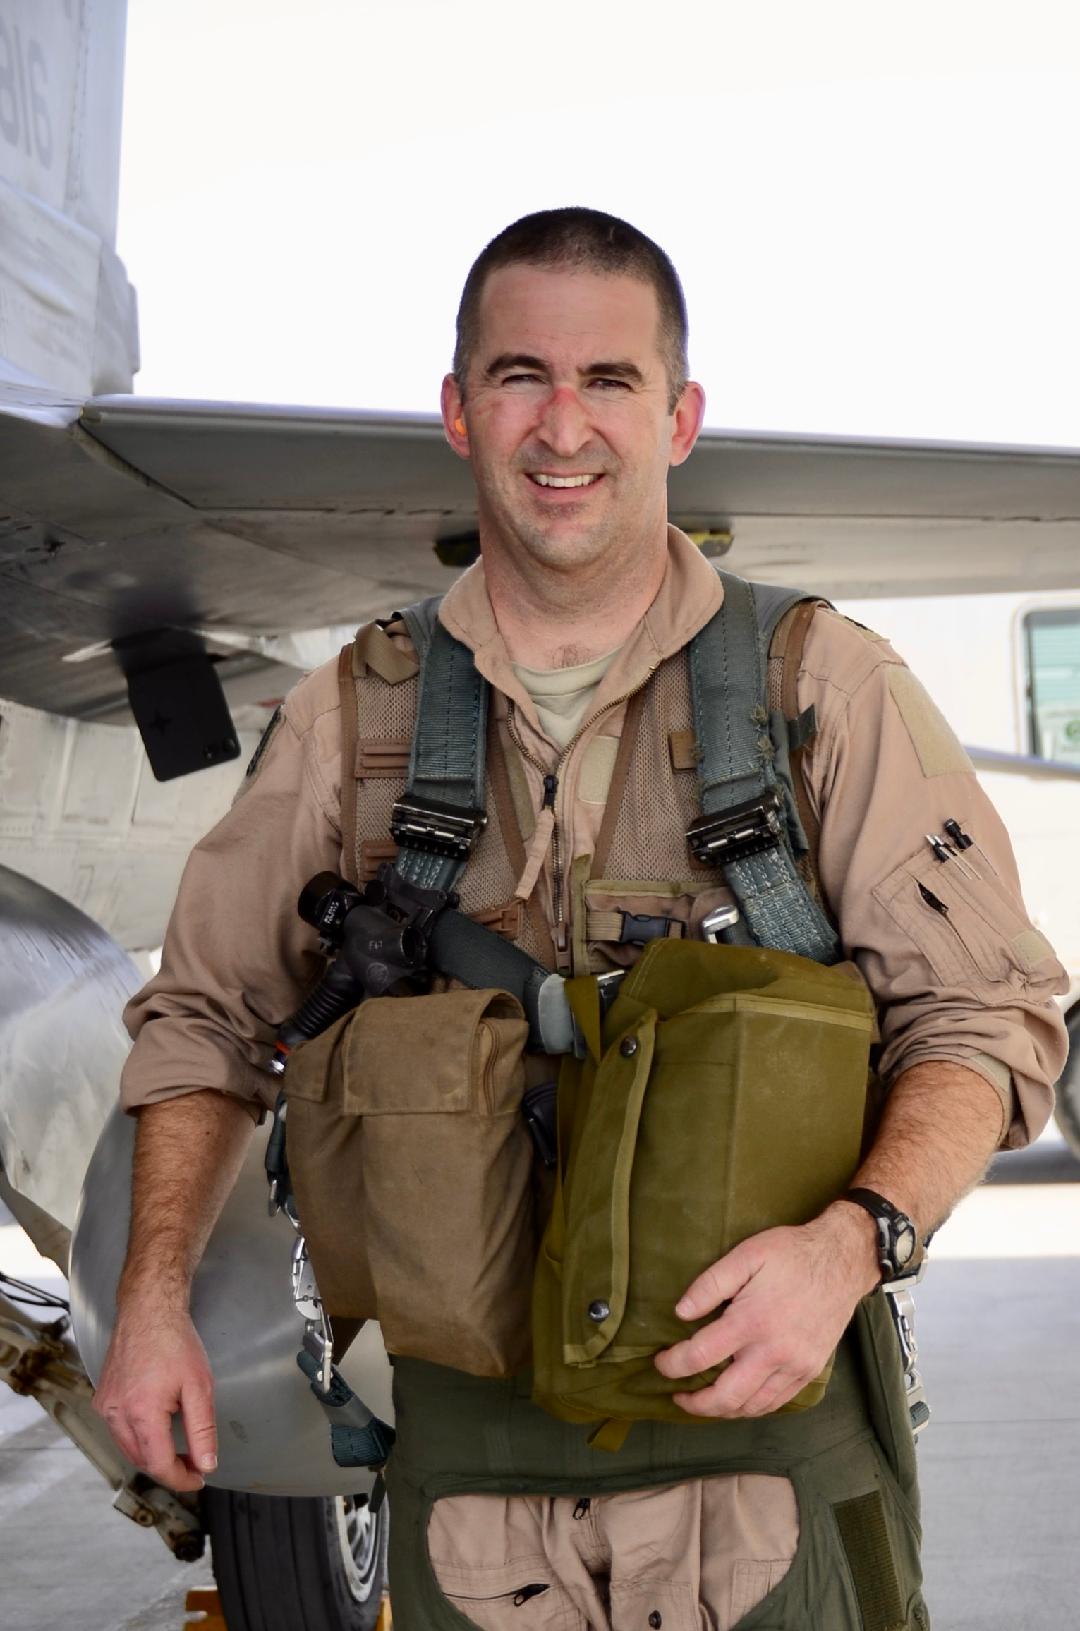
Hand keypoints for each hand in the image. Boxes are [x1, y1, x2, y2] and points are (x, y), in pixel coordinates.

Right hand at [92, 1304, 217, 1491]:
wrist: (148, 1310)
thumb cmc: (173, 1340)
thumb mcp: (200, 1386)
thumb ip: (203, 1430)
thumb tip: (207, 1463)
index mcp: (141, 1412)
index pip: (159, 1464)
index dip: (180, 1478)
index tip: (198, 1478)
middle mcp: (117, 1413)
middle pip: (142, 1460)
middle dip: (169, 1467)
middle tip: (194, 1464)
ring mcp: (106, 1406)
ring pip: (129, 1448)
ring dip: (153, 1454)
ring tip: (179, 1448)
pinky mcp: (103, 1398)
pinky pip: (119, 1430)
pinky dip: (138, 1437)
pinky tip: (156, 1428)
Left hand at [654, 1206, 879, 1418]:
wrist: (842, 1261)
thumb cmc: (792, 1253)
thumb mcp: (747, 1255)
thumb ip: (710, 1284)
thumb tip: (681, 1312)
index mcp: (752, 1321)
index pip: (699, 1356)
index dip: (672, 1365)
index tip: (660, 1364)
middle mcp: (773, 1351)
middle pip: (725, 1397)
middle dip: (695, 1404)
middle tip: (678, 1395)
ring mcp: (795, 1366)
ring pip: (752, 1407)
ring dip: (723, 1410)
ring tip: (704, 1400)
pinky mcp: (810, 1371)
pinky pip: (776, 1403)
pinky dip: (752, 1407)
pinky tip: (739, 1397)